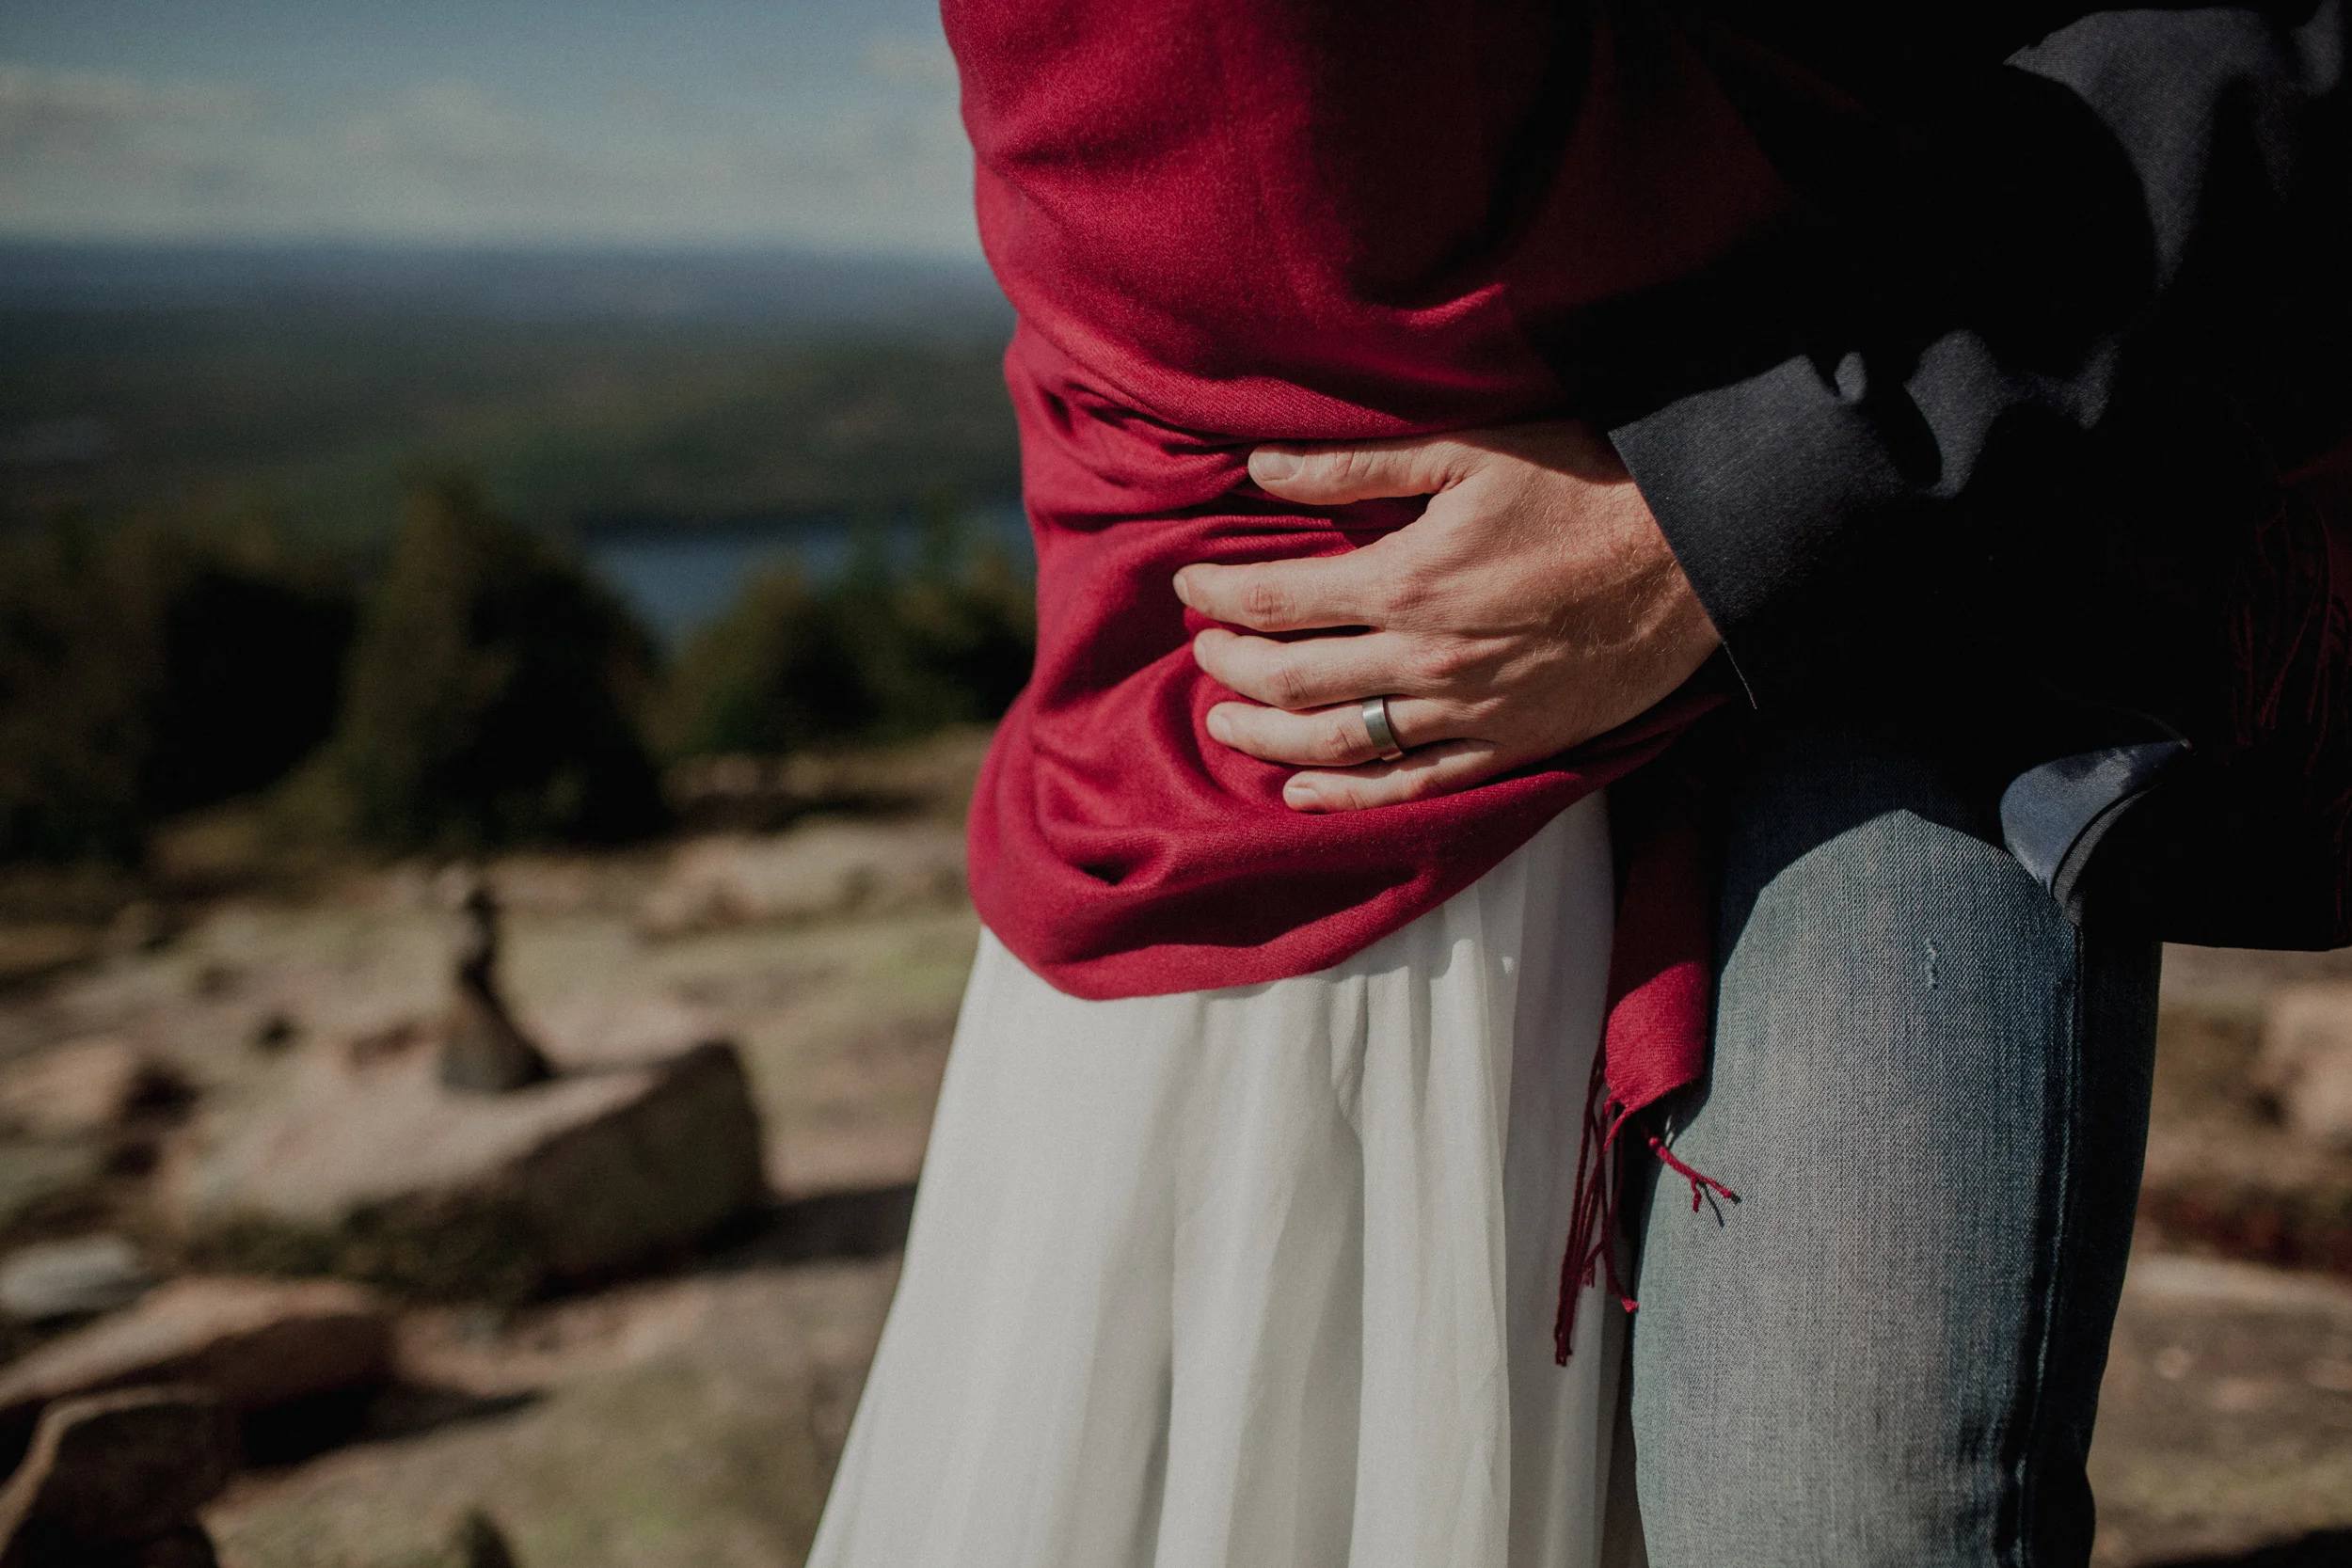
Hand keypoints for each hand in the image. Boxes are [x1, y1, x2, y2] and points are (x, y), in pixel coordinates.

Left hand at [1173, 420, 1718, 811]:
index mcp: (1408, 579)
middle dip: (1230, 663)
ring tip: (1226, 718)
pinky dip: (1347, 795)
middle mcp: (1426, 658)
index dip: (1218, 596)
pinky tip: (1303, 789)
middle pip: (1290, 678)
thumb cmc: (1586, 484)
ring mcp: (1467, 714)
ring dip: (1266, 736)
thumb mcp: (1470, 449)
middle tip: (1204, 647)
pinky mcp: (1510, 748)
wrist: (1698, 551)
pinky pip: (1411, 788)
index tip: (1190, 582)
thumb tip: (1259, 469)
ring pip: (1335, 744)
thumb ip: (1356, 464)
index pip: (1276, 600)